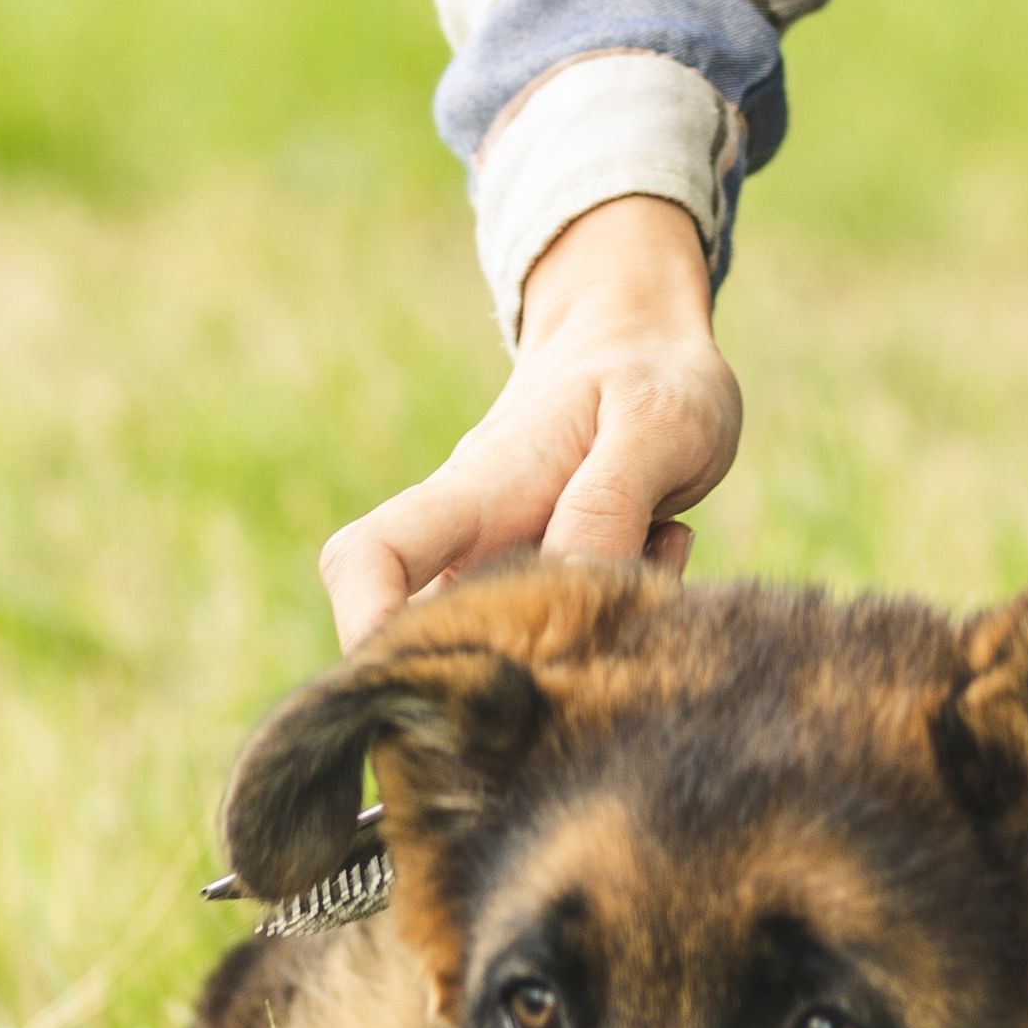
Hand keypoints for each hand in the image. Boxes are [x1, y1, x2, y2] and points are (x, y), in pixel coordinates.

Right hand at [314, 196, 740, 648]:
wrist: (643, 346)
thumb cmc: (647, 373)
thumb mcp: (658, 422)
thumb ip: (610, 502)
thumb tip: (567, 586)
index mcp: (475, 493)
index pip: (372, 558)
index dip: (367, 622)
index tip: (424, 681)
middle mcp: (469, 545)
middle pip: (423, 642)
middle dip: (518, 670)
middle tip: (625, 605)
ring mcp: (497, 572)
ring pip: (507, 656)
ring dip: (585, 645)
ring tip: (656, 550)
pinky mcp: (536, 594)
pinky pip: (560, 646)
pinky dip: (613, 630)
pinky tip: (660, 557)